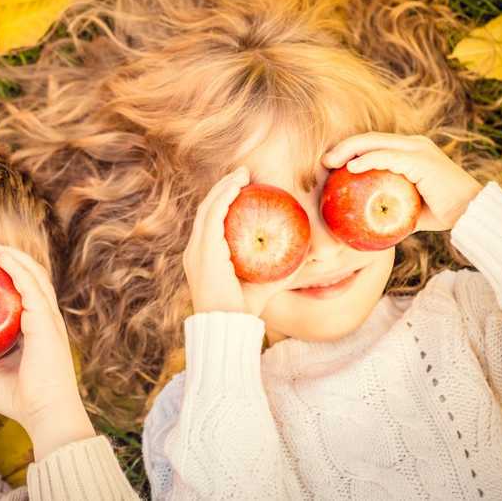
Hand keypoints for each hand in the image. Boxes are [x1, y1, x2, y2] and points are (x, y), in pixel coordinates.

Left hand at [0, 242, 94, 459]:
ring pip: (35, 275)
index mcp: (35, 329)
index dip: (10, 274)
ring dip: (14, 256)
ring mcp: (48, 318)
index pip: (25, 292)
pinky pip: (32, 287)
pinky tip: (3, 258)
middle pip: (32, 277)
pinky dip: (19, 269)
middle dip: (11, 257)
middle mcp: (44, 319)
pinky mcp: (46, 322)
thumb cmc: (18, 399)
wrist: (45, 414)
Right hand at [184, 166, 294, 319]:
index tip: (243, 187)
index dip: (223, 201)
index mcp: (203, 257)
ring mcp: (196, 251)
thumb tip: (307, 256)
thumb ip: (281, 270)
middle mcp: (194, 251)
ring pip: (207, 209)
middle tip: (244, 173)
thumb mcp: (265, 284)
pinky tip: (237, 187)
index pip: (210, 221)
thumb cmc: (244, 312)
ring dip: (224, 188)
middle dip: (223, 188)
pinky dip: (224, 198)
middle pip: (206, 209)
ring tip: (242, 174)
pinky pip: (213, 217)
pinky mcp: (204, 252)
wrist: (227, 328)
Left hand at [323, 132, 482, 231]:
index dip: (352, 149)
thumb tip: (370, 221)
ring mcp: (418, 150)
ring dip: (349, 151)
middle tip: (324, 161)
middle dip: (345, 147)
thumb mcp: (411, 207)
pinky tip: (350, 168)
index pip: (376, 144)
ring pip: (375, 143)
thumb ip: (393, 206)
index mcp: (413, 151)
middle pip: (371, 139)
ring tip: (330, 162)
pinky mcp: (421, 160)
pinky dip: (367, 161)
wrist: (473, 214)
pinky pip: (387, 158)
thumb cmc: (445, 213)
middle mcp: (415, 145)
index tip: (332, 163)